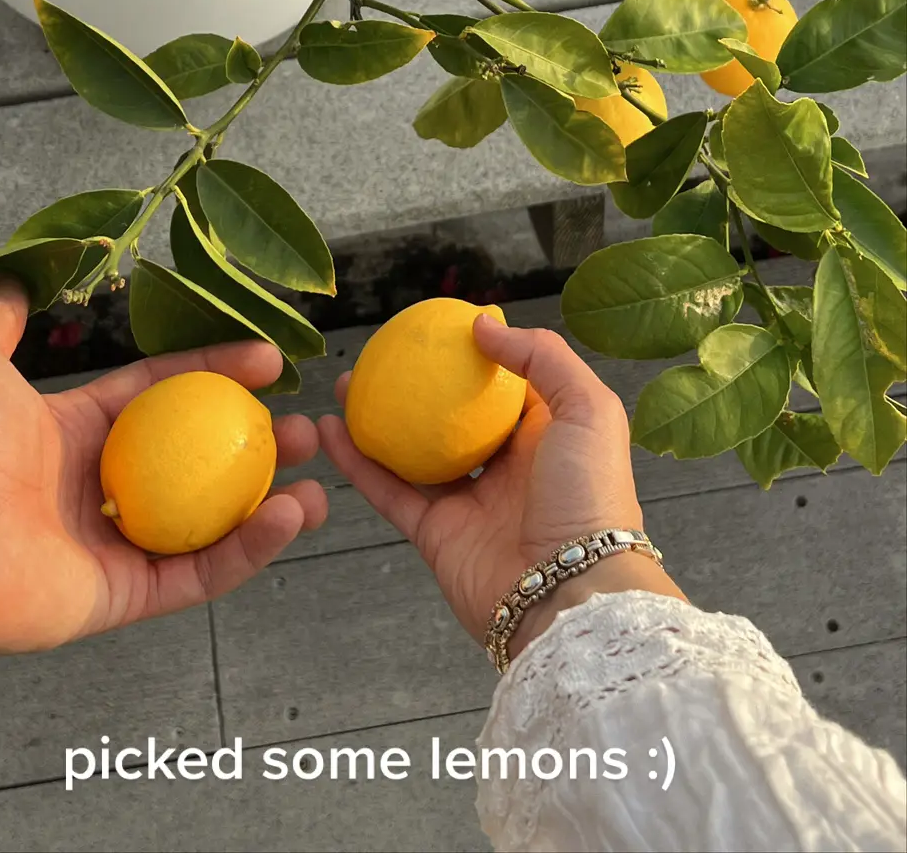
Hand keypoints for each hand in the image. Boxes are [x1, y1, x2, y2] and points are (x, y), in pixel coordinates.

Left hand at [0, 279, 326, 653]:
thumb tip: (16, 277)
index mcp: (74, 434)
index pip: (162, 396)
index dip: (215, 373)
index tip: (269, 359)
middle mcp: (99, 490)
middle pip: (199, 464)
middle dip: (258, 446)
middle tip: (307, 430)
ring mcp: (114, 546)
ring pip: (211, 525)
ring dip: (271, 505)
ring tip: (320, 482)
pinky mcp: (123, 596)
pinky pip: (200, 573)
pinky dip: (250, 549)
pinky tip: (291, 515)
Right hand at [319, 319, 681, 649]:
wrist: (569, 594)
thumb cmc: (589, 496)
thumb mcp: (587, 409)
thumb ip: (543, 357)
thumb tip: (483, 324)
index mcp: (545, 435)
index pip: (505, 385)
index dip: (475, 357)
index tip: (439, 329)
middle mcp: (506, 466)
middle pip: (451, 415)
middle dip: (417, 385)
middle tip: (381, 354)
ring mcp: (468, 500)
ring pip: (411, 451)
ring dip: (377, 419)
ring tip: (345, 385)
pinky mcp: (435, 534)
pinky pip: (389, 490)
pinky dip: (357, 463)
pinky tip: (330, 431)